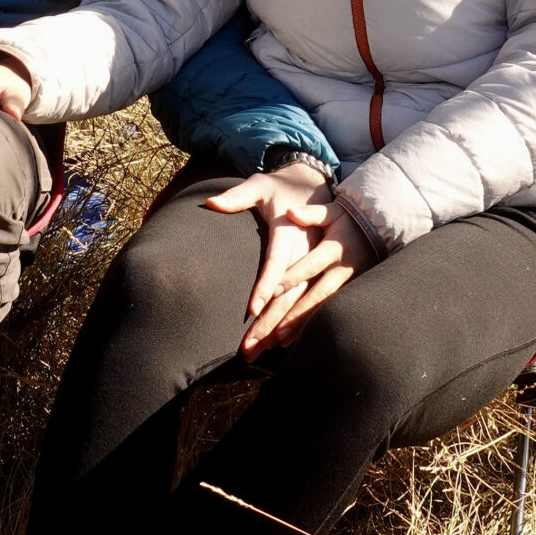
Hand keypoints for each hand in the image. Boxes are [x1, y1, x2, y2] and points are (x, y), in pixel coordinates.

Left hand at [205, 163, 334, 359]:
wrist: (317, 184)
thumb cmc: (282, 186)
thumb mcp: (261, 184)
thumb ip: (238, 196)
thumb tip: (211, 203)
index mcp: (291, 231)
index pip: (277, 262)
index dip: (266, 285)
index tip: (253, 309)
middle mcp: (309, 250)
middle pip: (289, 292)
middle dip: (270, 321)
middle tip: (249, 347)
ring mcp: (320, 264)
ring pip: (302, 302)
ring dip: (282, 328)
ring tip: (261, 350)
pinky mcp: (325, 272)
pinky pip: (313, 302)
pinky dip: (298, 323)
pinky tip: (282, 343)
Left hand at [244, 209, 375, 356]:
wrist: (382, 227)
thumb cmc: (349, 218)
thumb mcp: (332, 211)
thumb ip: (311, 214)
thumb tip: (290, 212)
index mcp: (335, 248)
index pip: (312, 264)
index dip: (294, 276)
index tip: (274, 289)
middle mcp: (342, 269)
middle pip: (317, 294)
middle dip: (297, 313)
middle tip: (275, 330)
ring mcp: (349, 283)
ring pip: (323, 307)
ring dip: (303, 324)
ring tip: (281, 339)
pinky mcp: (351, 291)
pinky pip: (329, 311)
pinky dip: (312, 324)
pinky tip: (295, 337)